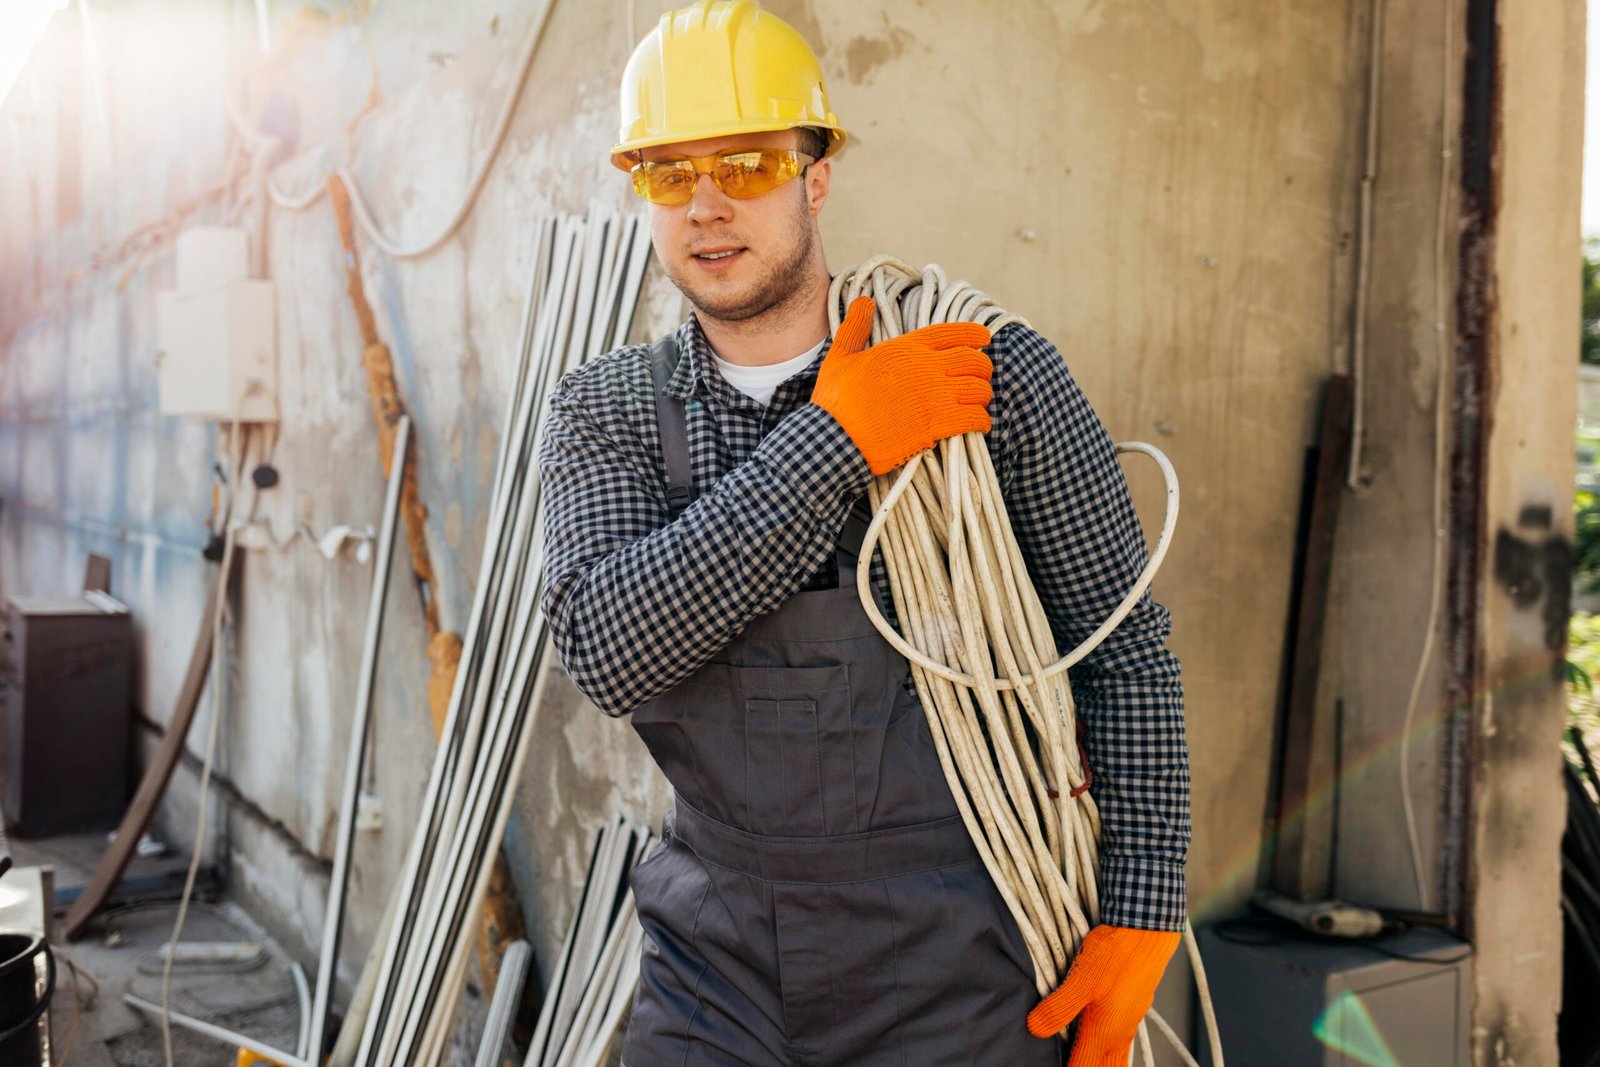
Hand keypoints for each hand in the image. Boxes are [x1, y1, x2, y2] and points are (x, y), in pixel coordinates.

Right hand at [811, 296, 992, 475]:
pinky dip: (982, 420)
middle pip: (973, 361)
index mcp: (906, 348)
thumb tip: (863, 301)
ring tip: (979, 401)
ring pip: (978, 389)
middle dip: (982, 367)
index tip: (985, 338)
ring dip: (983, 395)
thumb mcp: (840, 356)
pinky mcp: (936, 425)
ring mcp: (934, 397)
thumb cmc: (836, 399)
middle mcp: (926, 367)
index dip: (974, 334)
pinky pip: (974, 418)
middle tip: (982, 375)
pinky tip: (980, 422)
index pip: (951, 333)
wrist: (837, 438)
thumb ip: (855, 327)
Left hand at [1026, 925, 1180, 1064]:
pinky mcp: (1135, 1004)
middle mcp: (1120, 1032)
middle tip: (1071, 1063)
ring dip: (1099, 1059)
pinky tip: (1099, 1031)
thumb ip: (1058, 1008)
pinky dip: (1108, 1044)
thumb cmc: (1116, 954)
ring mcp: (1131, 1018)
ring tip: (1083, 1056)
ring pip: (1116, 1054)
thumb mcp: (1080, 980)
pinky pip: (1121, 1037)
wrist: (1149, 929)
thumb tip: (1035, 1029)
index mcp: (1105, 1033)